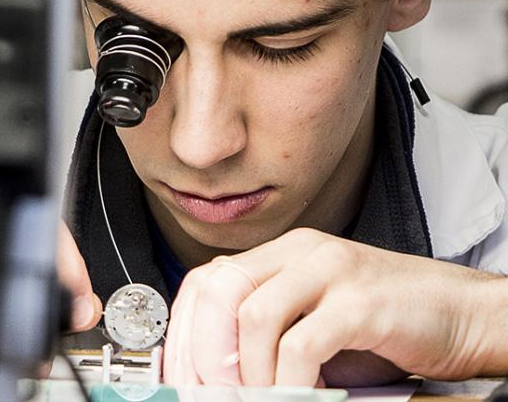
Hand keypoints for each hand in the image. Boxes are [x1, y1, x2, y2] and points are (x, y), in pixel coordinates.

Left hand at [163, 228, 497, 386]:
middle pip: (220, 289)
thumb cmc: (382, 321)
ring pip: (254, 316)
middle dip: (204, 350)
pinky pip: (301, 345)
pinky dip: (288, 381)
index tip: (182, 375)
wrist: (457, 312)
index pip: (207, 280)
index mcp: (282, 254)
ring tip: (259, 397)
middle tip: (214, 391)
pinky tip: (297, 395)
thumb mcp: (310, 318)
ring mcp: (331, 271)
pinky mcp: (361, 301)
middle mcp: (301, 253)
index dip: (185, 331)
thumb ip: (265, 332)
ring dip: (247, 372)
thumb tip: (212, 371)